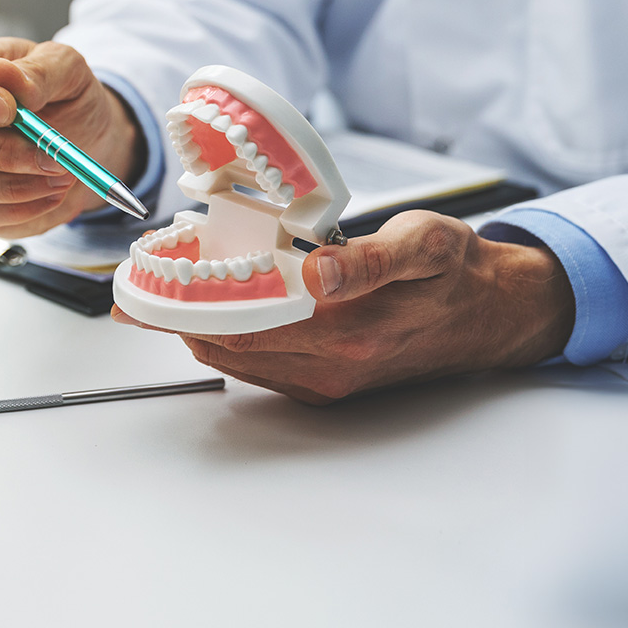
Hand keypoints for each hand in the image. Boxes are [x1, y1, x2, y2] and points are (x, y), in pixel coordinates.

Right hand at [0, 35, 144, 236]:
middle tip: (51, 154)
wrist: (85, 139)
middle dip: (1, 151)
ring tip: (60, 174)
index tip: (8, 109)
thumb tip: (1, 73)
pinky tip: (51, 192)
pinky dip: (20, 209)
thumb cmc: (65, 96)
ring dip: (13, 186)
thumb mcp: (66, 68)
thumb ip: (38, 70)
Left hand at [112, 210, 574, 403]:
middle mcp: (330, 364)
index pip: (240, 320)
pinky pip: (260, 369)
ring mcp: (328, 380)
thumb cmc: (453, 272)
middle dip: (178, 318)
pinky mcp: (329, 384)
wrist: (490, 314)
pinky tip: (215, 316)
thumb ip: (368, 260)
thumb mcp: (424, 243)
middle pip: (227, 345)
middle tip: (137, 291)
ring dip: (197, 330)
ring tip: (165, 298)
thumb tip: (317, 273)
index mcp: (346, 327)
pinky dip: (228, 342)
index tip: (143, 287)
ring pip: (238, 360)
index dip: (185, 304)